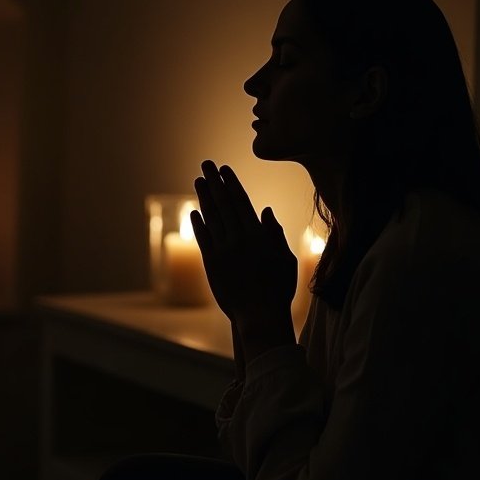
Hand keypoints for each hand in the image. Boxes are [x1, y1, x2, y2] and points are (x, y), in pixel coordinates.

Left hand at [191, 161, 296, 353]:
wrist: (260, 315)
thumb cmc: (278, 289)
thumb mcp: (285, 259)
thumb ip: (275, 233)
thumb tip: (265, 210)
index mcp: (258, 234)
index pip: (241, 201)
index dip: (231, 183)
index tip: (224, 169)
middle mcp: (239, 238)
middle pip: (224, 203)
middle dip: (214, 182)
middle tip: (206, 165)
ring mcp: (223, 250)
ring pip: (211, 217)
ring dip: (204, 197)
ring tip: (198, 181)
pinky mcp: (212, 263)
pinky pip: (203, 238)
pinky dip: (198, 224)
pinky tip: (195, 212)